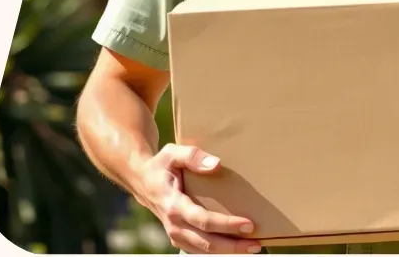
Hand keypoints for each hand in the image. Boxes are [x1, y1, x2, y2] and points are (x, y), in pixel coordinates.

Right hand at [137, 143, 261, 253]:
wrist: (142, 180)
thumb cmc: (161, 164)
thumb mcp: (172, 152)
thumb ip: (193, 156)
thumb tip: (216, 165)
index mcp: (173, 204)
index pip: (203, 220)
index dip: (226, 225)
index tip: (248, 224)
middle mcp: (174, 224)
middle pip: (206, 242)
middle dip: (233, 245)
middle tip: (257, 243)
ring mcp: (175, 233)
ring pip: (204, 250)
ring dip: (228, 251)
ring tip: (252, 246)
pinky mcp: (179, 237)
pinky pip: (199, 249)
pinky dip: (217, 251)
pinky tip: (235, 246)